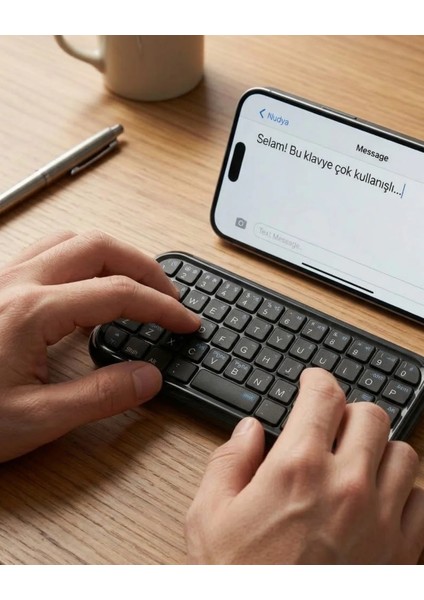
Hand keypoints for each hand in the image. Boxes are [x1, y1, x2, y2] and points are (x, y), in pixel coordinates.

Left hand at [0, 230, 199, 462]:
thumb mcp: (34, 420)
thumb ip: (99, 397)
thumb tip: (148, 377)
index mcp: (32, 312)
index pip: (118, 293)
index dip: (162, 306)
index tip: (186, 321)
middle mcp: (18, 282)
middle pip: (99, 247)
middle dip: (144, 267)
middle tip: (169, 296)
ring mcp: (4, 277)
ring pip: (72, 241)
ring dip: (114, 256)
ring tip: (137, 284)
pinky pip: (49, 251)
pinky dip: (84, 259)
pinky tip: (89, 286)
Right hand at [185, 368, 423, 563]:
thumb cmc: (239, 579)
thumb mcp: (210, 515)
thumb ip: (228, 460)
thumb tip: (250, 430)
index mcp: (297, 467)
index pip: (323, 396)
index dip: (318, 379)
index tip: (314, 381)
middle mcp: (346, 484)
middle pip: (369, 415)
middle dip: (349, 412)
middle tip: (332, 425)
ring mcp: (381, 518)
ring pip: (403, 452)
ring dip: (379, 450)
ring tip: (357, 462)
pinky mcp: (402, 551)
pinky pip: (422, 500)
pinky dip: (404, 492)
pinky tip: (380, 502)